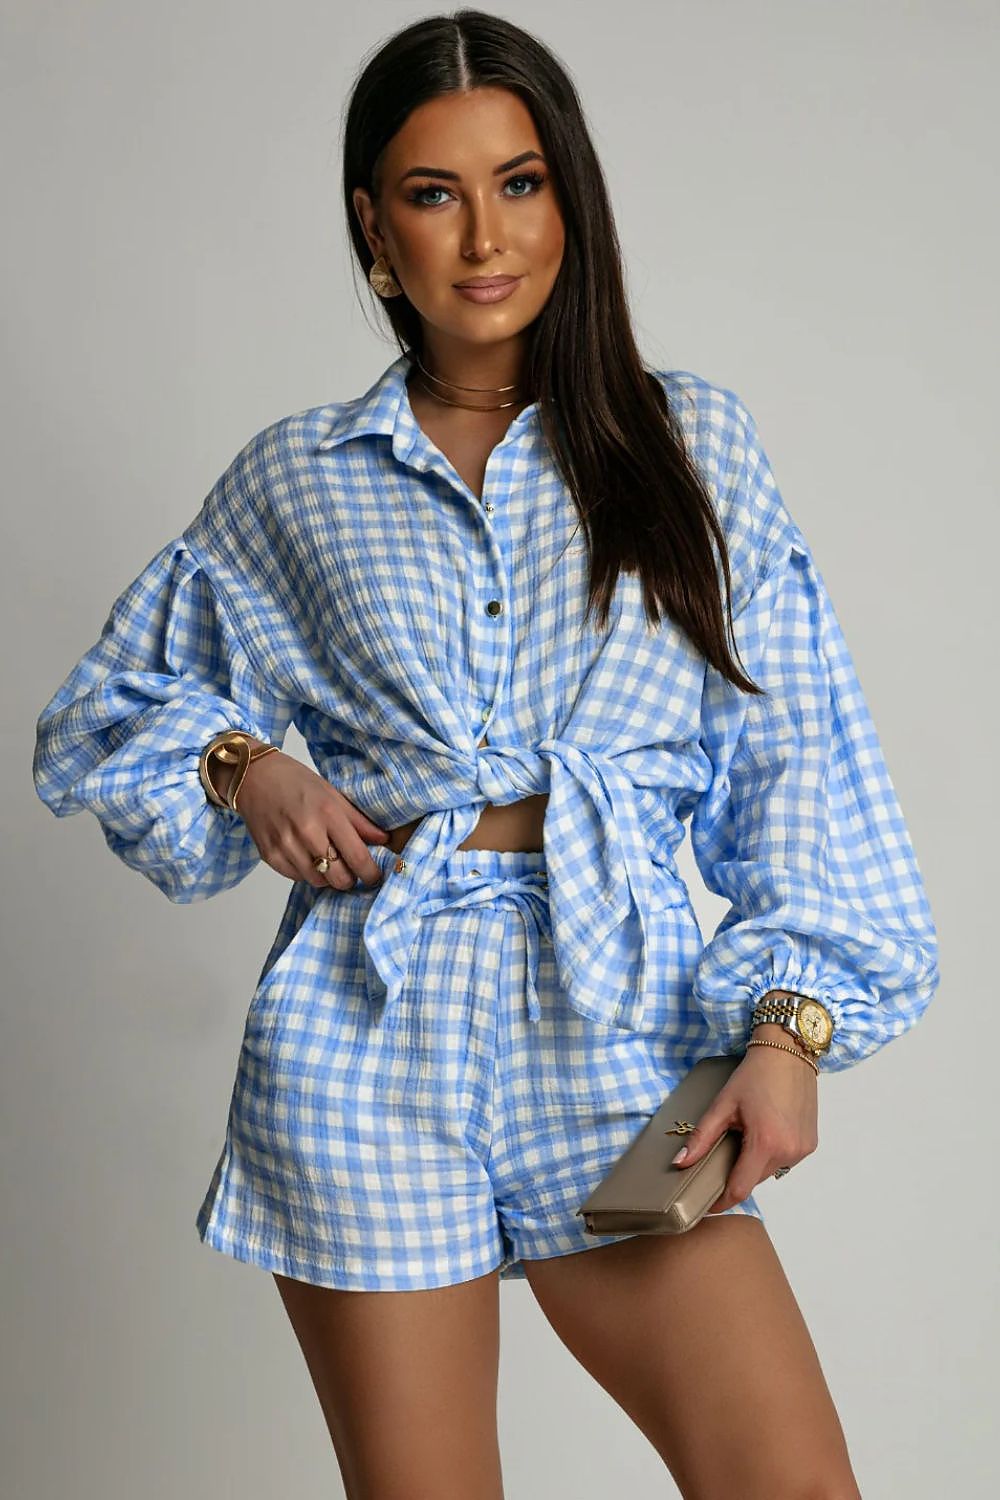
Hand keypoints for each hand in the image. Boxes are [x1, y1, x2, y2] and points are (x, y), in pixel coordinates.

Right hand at [218, 746, 392, 889]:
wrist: (254, 777)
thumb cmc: (295, 782)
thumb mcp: (333, 794)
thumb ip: (359, 821)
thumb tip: (384, 840)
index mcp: (328, 813)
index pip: (357, 856)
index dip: (371, 873)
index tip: (375, 876)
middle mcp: (306, 831)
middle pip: (339, 877)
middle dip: (349, 879)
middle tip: (351, 870)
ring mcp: (285, 845)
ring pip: (318, 881)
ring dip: (327, 877)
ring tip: (327, 861)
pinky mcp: (269, 855)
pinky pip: (296, 878)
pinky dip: (306, 873)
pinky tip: (306, 856)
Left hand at [671, 1027, 818, 1212]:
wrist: (789, 1053)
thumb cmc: (755, 1075)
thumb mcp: (723, 1105)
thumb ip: (701, 1138)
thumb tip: (680, 1163)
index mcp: (765, 1143)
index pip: (740, 1188)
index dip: (721, 1201)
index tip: (707, 1205)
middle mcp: (788, 1151)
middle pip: (754, 1178)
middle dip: (737, 1171)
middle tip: (725, 1149)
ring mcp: (802, 1149)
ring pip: (770, 1170)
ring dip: (755, 1161)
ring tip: (747, 1133)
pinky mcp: (810, 1144)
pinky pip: (785, 1159)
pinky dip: (771, 1152)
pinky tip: (766, 1129)